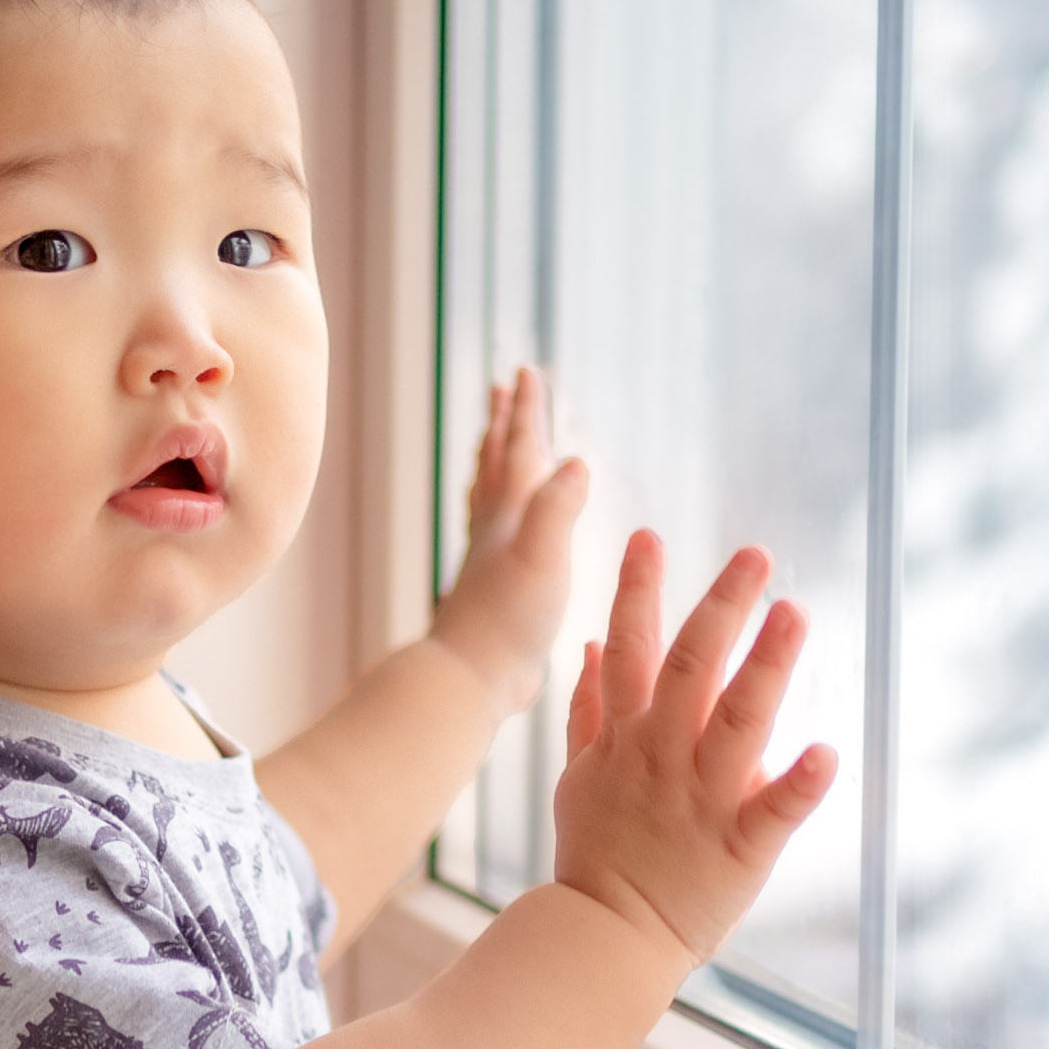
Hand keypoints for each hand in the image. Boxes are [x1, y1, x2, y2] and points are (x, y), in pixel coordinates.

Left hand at [431, 366, 589, 719]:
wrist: (472, 675)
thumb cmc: (509, 618)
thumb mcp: (544, 555)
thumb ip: (559, 507)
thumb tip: (576, 461)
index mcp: (512, 514)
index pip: (521, 449)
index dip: (526, 411)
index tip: (524, 372)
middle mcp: (496, 530)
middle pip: (499, 463)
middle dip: (505, 425)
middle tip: (501, 389)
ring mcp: (491, 559)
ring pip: (491, 496)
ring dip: (496, 463)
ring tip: (495, 446)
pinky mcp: (494, 589)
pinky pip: (497, 535)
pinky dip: (501, 515)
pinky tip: (507, 526)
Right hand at [555, 531, 835, 966]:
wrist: (603, 936)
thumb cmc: (596, 852)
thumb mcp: (579, 773)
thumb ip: (588, 707)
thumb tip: (590, 644)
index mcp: (628, 738)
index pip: (631, 650)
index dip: (638, 592)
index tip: (651, 538)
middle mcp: (664, 757)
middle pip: (692, 669)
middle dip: (723, 608)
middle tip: (756, 556)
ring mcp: (703, 800)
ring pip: (738, 723)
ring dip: (767, 667)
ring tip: (795, 613)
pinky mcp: (740, 847)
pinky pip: (775, 812)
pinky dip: (801, 783)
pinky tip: (828, 752)